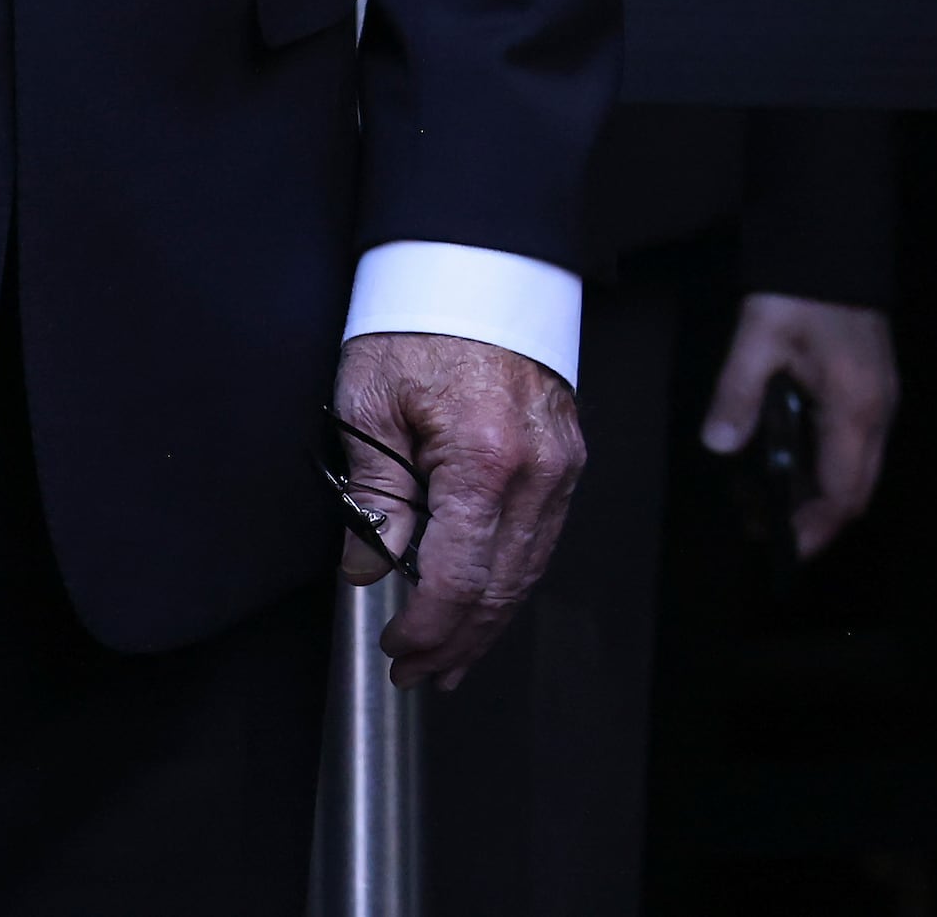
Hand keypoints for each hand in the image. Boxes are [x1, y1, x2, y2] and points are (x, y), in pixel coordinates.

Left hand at [332, 331, 584, 687]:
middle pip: (503, 587)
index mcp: (484, 459)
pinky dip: (514, 580)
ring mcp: (563, 462)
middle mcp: (538, 468)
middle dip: (458, 642)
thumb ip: (374, 496)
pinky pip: (543, 536)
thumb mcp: (371, 406)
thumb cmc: (419, 320)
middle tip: (418, 674)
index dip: (426, 627)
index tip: (396, 649)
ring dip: (489, 623)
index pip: (458, 578)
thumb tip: (368, 567)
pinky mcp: (568, 453)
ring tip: (452, 660)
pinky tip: (488, 602)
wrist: (475, 263)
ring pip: (530, 569)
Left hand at [700, 292, 896, 559]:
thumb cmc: (799, 287)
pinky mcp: (872, 382)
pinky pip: (856, 441)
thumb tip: (721, 446)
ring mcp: (880, 396)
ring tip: (773, 496)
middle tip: (769, 527)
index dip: (815, 528)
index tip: (779, 547)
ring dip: (823, 490)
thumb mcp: (759, 337)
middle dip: (819, 517)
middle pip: (858, 488)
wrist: (834, 231)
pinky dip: (828, 462)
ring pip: (859, 465)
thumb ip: (738, 394)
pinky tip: (792, 454)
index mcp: (855, 408)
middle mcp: (878, 411)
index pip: (844, 493)